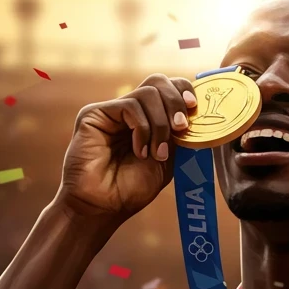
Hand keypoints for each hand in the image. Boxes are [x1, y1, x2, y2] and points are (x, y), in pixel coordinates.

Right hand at [55, 74, 197, 221]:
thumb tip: (192, 113)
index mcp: (148, 118)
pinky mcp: (94, 114)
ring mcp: (112, 111)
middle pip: (158, 82)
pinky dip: (142, 129)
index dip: (183, 91)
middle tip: (181, 127)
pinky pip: (129, 105)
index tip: (194, 108)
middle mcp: (130, 111)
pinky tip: (139, 151)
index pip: (168, 88)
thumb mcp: (166, 160)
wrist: (103, 207)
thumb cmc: (131, 189)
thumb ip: (177, 135)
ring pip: (148, 93)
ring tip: (157, 152)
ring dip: (160, 124)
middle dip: (176, 101)